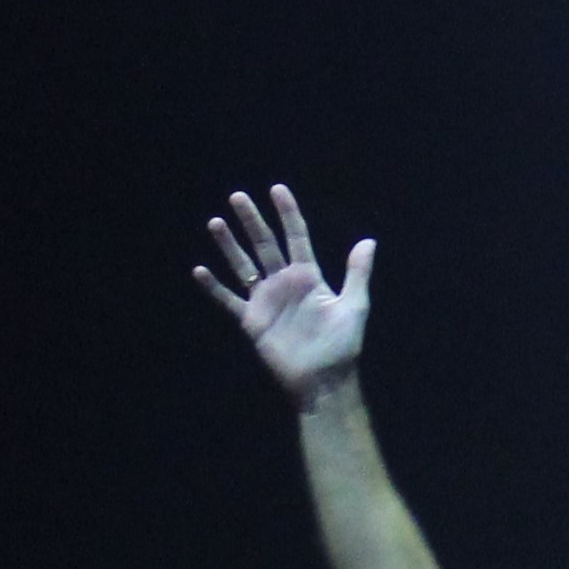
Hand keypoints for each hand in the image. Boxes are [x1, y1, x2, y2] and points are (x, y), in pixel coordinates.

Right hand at [192, 184, 372, 402]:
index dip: (288, 213)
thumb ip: (357, 273)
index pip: (296, 237)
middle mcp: (284, 283)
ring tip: (216, 222)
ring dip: (229, 245)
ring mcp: (265, 300)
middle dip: (252, 221)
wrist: (323, 379)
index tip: (277, 189)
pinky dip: (214, 287)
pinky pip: (228, 299)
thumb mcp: (354, 306)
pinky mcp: (251, 320)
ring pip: (243, 265)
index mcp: (309, 277)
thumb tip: (369, 241)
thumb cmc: (342, 345)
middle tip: (238, 196)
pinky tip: (199, 270)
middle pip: (265, 244)